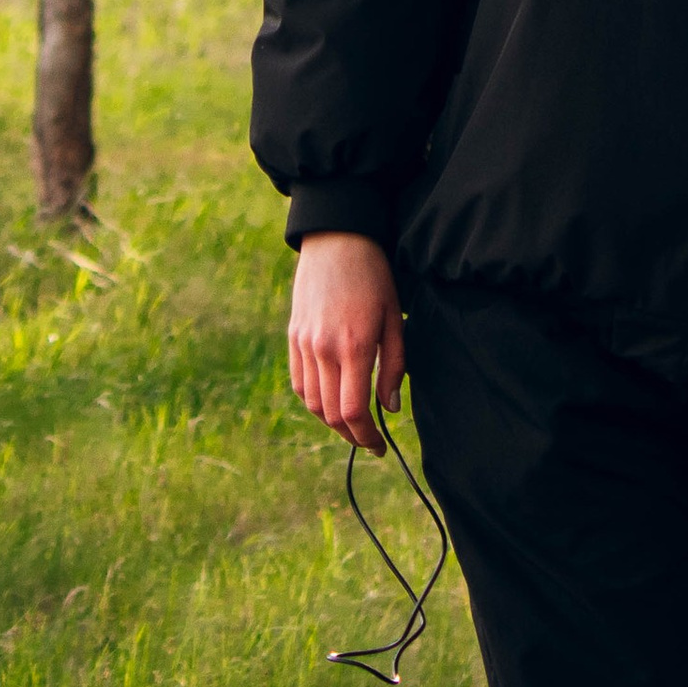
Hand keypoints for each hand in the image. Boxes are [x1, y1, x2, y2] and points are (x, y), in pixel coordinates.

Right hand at [287, 231, 404, 453]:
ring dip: (332, 422)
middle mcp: (323, 349)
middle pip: (330, 414)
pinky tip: (331, 401)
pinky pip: (300, 383)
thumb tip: (389, 408)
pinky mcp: (293, 337)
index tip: (380, 446)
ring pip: (312, 403)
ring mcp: (303, 344)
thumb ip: (392, 365)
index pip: (353, 411)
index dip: (366, 437)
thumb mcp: (394, 317)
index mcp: (353, 345)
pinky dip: (314, 401)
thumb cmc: (374, 276)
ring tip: (353, 424)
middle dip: (352, 436)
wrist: (337, 240)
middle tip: (370, 442)